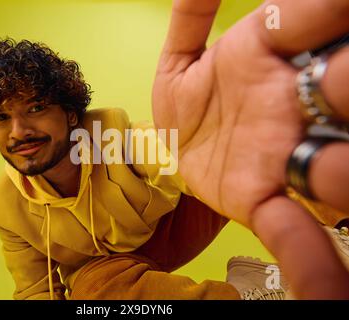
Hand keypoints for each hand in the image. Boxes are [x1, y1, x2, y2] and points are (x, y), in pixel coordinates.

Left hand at [152, 0, 348, 298]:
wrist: (168, 150)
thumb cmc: (187, 103)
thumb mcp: (183, 59)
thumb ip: (190, 20)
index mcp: (274, 62)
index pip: (317, 24)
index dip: (324, 13)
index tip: (330, 8)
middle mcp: (293, 110)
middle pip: (343, 93)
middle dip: (346, 85)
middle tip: (338, 80)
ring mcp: (281, 161)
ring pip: (334, 166)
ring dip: (342, 171)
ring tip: (329, 173)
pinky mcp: (259, 202)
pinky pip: (293, 234)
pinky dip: (316, 265)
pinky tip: (333, 297)